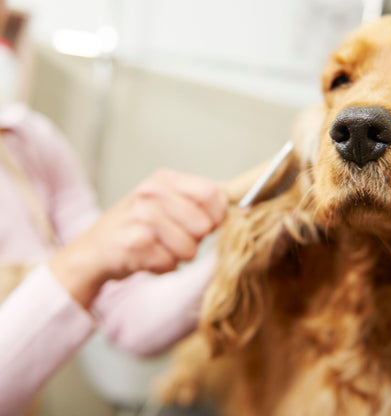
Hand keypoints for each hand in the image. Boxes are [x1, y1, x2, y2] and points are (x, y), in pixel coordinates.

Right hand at [49, 169, 227, 307]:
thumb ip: (200, 200)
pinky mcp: (133, 243)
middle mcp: (151, 192)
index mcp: (164, 179)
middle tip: (174, 238)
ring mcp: (140, 216)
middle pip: (204, 224)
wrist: (93, 251)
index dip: (218, 215)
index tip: (210, 225)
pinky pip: (169, 263)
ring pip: (189, 248)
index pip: (212, 193)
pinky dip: (162, 267)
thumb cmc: (136, 227)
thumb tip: (241, 201)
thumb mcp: (165, 202)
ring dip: (178, 256)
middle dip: (195, 240)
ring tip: (158, 248)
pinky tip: (145, 258)